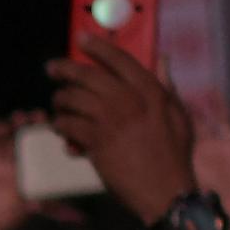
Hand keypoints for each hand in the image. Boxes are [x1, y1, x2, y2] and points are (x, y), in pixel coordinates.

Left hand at [46, 34, 198, 222]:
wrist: (165, 191)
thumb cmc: (174, 155)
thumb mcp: (178, 115)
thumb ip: (167, 85)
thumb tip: (163, 58)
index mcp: (150, 91)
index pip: (119, 58)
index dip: (97, 46)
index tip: (81, 38)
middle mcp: (128, 100)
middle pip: (87, 74)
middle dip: (64, 69)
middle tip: (51, 69)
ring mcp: (110, 120)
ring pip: (72, 99)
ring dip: (60, 102)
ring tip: (59, 107)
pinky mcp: (96, 142)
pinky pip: (67, 125)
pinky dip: (61, 127)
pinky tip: (63, 132)